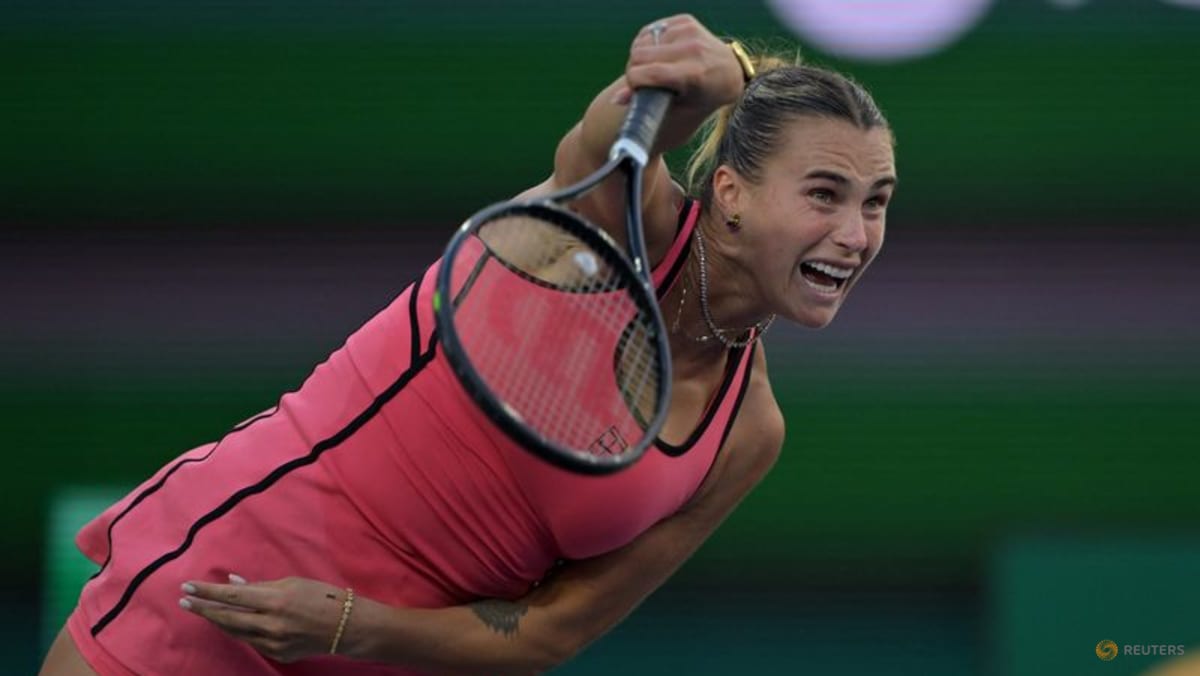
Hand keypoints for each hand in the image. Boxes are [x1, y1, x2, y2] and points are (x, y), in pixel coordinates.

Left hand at [179, 573, 348, 662]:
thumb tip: (232, 584)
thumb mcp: (292, 583)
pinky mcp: (277, 654)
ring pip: (235, 632)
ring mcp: (273, 642)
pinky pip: (251, 641)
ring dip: (218, 621)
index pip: (231, 596)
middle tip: (184, 601)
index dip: (207, 592)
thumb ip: (260, 586)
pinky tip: (232, 623)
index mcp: (275, 600)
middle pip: (227, 618)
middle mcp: (270, 624)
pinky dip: (240, 631)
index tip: (187, 586)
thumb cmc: (322, 596)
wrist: (346, 626)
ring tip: (203, 611)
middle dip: (203, 609)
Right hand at [613, 14, 744, 111]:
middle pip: (639, 56)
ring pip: (641, 42)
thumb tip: (616, 99)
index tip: (635, 89)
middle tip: (644, 80)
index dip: (634, 82)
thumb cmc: (701, 96)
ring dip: (642, 57)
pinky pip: (650, 31)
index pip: (650, 73)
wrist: (729, 73)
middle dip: (635, 69)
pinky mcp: (685, 21)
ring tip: (655, 67)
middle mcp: (693, 49)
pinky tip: (661, 53)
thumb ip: (647, 103)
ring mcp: (690, 31)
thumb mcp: (678, 106)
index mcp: (694, 74)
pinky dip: (649, 44)